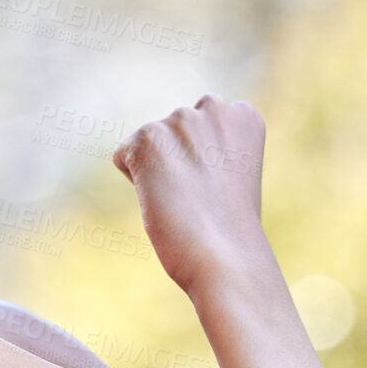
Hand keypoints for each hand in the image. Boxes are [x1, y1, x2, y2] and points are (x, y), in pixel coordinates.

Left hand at [110, 94, 268, 296]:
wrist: (228, 259)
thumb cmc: (232, 231)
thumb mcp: (235, 176)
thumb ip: (213, 150)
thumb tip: (174, 154)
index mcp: (243, 115)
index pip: (204, 123)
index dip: (204, 160)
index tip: (219, 188)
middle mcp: (215, 108)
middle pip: (173, 131)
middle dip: (177, 160)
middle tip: (200, 198)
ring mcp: (181, 120)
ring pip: (148, 144)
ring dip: (156, 171)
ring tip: (184, 200)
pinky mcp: (149, 138)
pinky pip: (123, 155)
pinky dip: (134, 180)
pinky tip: (161, 199)